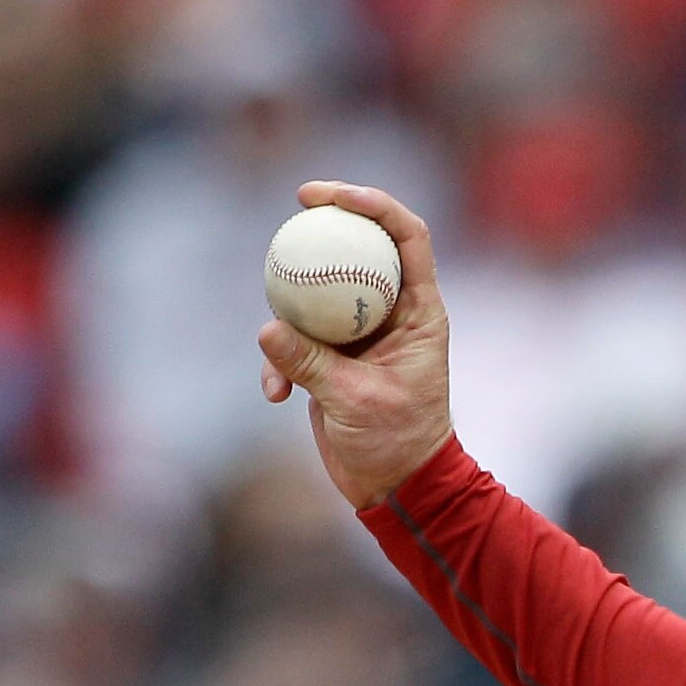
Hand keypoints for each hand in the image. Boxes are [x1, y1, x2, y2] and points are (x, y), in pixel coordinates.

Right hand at [256, 181, 454, 511]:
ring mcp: (360, 332)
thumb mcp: (354, 403)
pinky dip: (281, 362)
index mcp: (419, 312)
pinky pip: (298, 339)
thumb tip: (267, 328)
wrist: (396, 489)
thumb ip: (311, 363)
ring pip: (321, 291)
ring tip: (274, 341)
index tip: (331, 196)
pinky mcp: (332, 357)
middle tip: (298, 206)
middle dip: (328, 223)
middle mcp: (392, 313)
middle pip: (360, 248)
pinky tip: (275, 394)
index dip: (374, 204)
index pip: (407, 237)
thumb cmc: (397, 446)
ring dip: (291, 310)